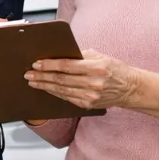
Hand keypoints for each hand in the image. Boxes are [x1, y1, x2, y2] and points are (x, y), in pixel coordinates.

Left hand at [24, 49, 142, 110]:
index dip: (49, 65)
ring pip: (61, 90)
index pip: (67, 66)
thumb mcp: (100, 56)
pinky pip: (67, 98)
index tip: (37, 63)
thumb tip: (58, 55)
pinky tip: (46, 88)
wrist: (129, 88)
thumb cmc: (114, 69)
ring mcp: (90, 96)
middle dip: (42, 76)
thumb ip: (80, 55)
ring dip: (45, 86)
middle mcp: (93, 83)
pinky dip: (54, 93)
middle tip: (29, 74)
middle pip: (61, 79)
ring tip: (33, 81)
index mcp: (96, 67)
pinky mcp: (88, 104)